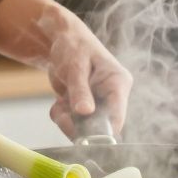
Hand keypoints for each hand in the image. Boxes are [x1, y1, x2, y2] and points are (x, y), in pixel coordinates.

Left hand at [40, 6, 132, 138]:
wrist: (60, 39)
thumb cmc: (73, 45)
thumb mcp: (75, 67)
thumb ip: (80, 90)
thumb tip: (86, 112)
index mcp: (118, 83)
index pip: (118, 116)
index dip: (103, 132)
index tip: (84, 138)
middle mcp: (112, 96)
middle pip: (100, 125)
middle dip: (78, 125)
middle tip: (63, 114)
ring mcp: (98, 102)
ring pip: (84, 126)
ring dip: (67, 120)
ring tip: (59, 105)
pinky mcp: (85, 106)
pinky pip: (73, 121)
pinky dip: (62, 116)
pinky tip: (58, 103)